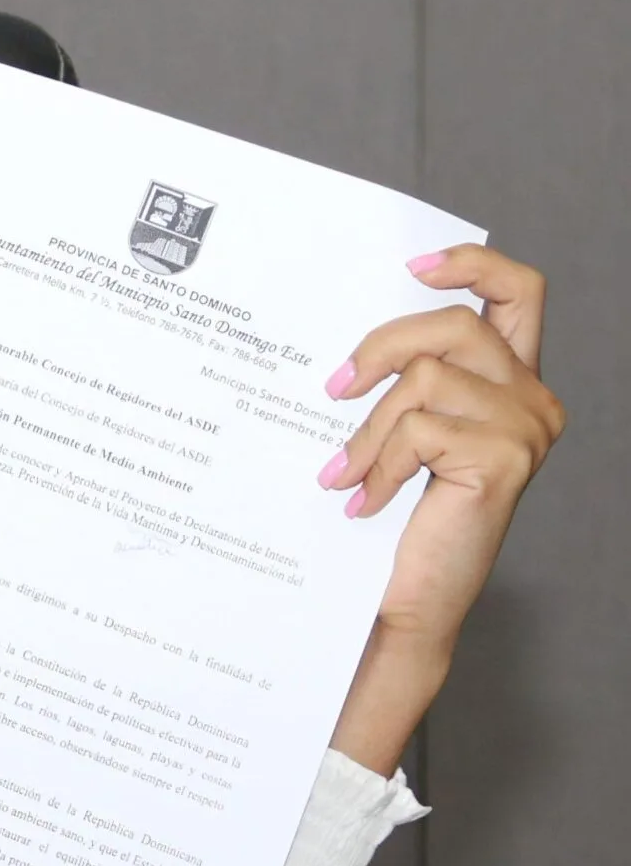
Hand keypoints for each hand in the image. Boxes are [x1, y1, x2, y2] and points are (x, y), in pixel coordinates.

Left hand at [323, 244, 563, 770]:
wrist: (404, 602)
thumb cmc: (393, 517)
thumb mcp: (400, 434)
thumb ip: (403, 380)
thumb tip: (350, 338)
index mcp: (510, 380)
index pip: (518, 292)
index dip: (471, 264)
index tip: (414, 266)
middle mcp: (532, 399)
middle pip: (456, 324)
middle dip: (381, 347)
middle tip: (333, 390)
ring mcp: (526, 429)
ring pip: (427, 379)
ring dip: (368, 429)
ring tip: (342, 472)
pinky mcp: (505, 460)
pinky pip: (421, 429)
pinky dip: (377, 462)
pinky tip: (362, 500)